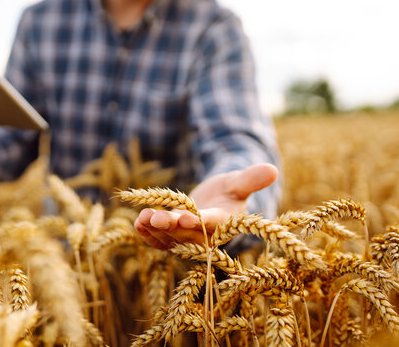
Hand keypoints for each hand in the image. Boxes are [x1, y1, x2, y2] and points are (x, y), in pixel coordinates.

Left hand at [134, 164, 277, 248]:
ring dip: (155, 230)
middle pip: (186, 234)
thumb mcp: (240, 182)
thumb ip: (251, 179)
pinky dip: (147, 234)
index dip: (199, 221)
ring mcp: (187, 240)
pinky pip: (158, 242)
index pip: (212, 224)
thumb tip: (272, 168)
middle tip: (156, 217)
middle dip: (170, 226)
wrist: (216, 203)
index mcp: (224, 223)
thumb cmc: (230, 192)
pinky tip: (137, 222)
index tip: (186, 216)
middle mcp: (205, 236)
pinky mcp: (172, 239)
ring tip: (143, 216)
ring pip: (169, 240)